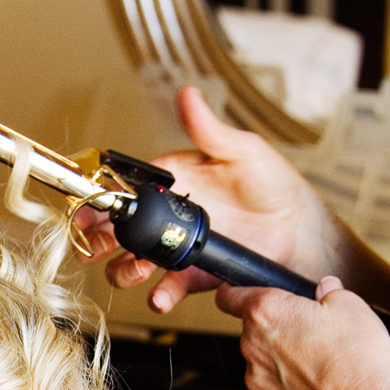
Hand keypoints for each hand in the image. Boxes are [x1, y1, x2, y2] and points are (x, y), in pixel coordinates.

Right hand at [76, 86, 330, 311]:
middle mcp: (168, 217)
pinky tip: (159, 296)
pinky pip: (169, 288)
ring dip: (124, 270)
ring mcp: (179, 248)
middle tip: (94, 244)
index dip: (101, 197)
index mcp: (170, 182)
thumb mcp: (242, 150)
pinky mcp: (195, 276)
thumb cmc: (273, 183)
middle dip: (99, 238)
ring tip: (133, 270)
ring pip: (134, 262)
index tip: (88, 207)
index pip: (124, 187)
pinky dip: (159, 296)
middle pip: (118, 229)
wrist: (300, 229)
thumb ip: (210, 129)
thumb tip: (188, 94)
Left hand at [213, 276, 389, 389]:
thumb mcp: (351, 305)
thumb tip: (327, 291)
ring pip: (264, 364)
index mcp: (266, 313)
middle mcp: (253, 349)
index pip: (229, 296)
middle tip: (310, 333)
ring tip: (319, 365)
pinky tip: (317, 388)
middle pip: (253, 332)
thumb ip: (330, 292)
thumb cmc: (358, 360)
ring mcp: (259, 384)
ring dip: (283, 362)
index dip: (238, 291)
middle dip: (277, 330)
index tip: (243, 295)